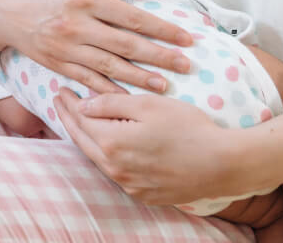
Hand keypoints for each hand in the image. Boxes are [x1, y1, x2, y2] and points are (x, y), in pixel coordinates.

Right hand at [0, 0, 192, 94]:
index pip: (133, 17)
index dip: (163, 29)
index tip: (186, 37)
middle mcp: (78, 25)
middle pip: (128, 45)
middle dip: (161, 56)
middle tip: (187, 65)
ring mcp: (66, 48)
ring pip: (111, 67)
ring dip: (141, 78)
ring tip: (165, 85)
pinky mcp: (57, 63)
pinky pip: (88, 79)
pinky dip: (109, 89)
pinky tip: (128, 96)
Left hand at [53, 88, 237, 204]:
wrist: (222, 164)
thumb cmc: (188, 127)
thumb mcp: (148, 104)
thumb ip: (111, 103)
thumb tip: (83, 105)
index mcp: (113, 144)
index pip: (80, 121)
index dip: (68, 104)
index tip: (60, 89)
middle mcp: (115, 169)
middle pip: (82, 141)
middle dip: (69, 119)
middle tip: (59, 101)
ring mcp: (129, 185)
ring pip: (97, 158)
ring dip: (85, 137)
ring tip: (77, 119)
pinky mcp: (143, 194)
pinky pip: (115, 172)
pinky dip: (104, 154)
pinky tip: (105, 142)